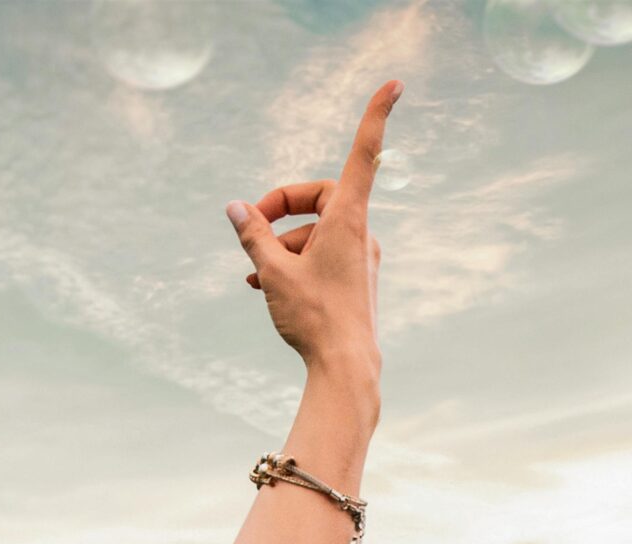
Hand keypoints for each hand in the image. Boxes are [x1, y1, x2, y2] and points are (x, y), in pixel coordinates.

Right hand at [225, 79, 399, 382]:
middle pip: (320, 197)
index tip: (395, 85)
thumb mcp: (273, 272)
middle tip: (252, 225)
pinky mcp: (356, 280)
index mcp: (348, 220)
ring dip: (281, 243)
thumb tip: (236, 208)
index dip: (376, 117)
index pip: (364, 154)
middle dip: (282, 207)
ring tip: (253, 271)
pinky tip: (264, 283)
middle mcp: (361, 234)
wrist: (347, 370)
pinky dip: (295, 260)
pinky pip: (322, 255)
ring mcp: (361, 258)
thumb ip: (253, 235)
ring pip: (316, 232)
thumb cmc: (314, 319)